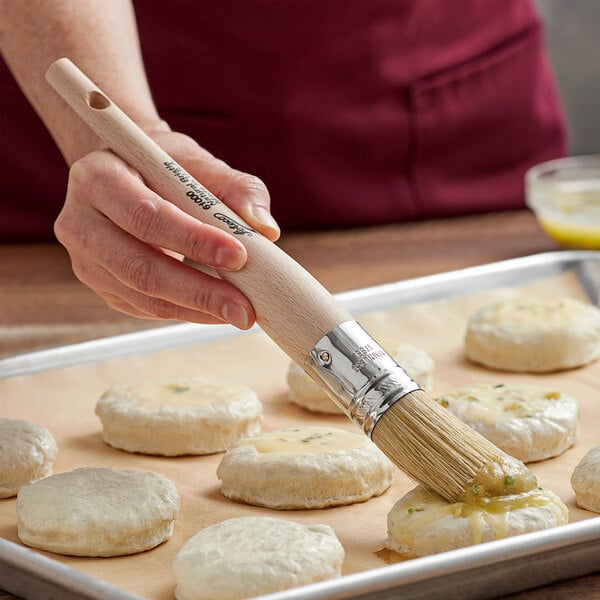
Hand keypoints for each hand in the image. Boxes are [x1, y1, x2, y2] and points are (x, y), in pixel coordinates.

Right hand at [54, 129, 279, 328]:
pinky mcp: (102, 284)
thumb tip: (267, 229)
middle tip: (244, 308)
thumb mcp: (197, 163)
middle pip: (139, 267)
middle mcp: (80, 222)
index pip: (147, 215)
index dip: (194, 239)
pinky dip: (185, 312)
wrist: (130, 178)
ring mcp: (87, 260)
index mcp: (98, 177)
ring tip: (239, 313)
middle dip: (199, 291)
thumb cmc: (164, 168)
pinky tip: (216, 311)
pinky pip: (144, 307)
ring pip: (142, 295)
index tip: (240, 256)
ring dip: (196, 309)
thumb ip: (237, 188)